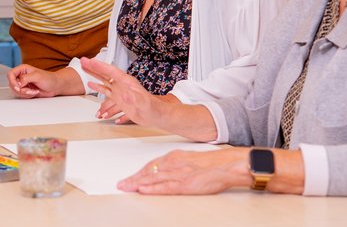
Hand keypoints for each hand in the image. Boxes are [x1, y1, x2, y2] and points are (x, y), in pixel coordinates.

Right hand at [7, 64, 61, 97]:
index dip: (12, 81)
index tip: (18, 87)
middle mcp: (21, 76)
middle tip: (29, 90)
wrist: (55, 86)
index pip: (10, 74)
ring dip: (25, 93)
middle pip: (12, 84)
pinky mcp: (25, 90)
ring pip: (16, 91)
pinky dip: (27, 96)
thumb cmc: (49, 78)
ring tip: (34, 91)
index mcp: (23, 69)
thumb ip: (26, 78)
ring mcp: (23, 84)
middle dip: (21, 90)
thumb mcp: (37, 76)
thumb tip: (18, 83)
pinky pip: (21, 95)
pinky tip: (34, 92)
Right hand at [80, 57, 163, 126]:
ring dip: (94, 76)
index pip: (110, 71)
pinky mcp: (120, 100)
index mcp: (126, 82)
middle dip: (94, 67)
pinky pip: (106, 93)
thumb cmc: (152, 107)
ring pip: (104, 82)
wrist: (155, 115)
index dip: (99, 66)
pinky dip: (98, 89)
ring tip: (85, 70)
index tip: (89, 61)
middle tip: (83, 61)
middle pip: (105, 74)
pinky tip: (92, 86)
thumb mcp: (145, 103)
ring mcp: (120, 92)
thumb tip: (130, 95)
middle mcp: (122, 85)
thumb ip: (137, 98)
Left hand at [117, 147, 250, 194]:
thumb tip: (166, 170)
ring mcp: (178, 174)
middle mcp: (173, 163)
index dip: (139, 172)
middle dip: (133, 178)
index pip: (151, 165)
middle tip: (122, 184)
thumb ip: (177, 164)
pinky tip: (143, 190)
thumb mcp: (189, 158)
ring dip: (137, 183)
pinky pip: (164, 187)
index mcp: (174, 156)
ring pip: (153, 178)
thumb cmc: (211, 163)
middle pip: (148, 171)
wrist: (225, 165)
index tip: (130, 177)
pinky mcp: (184, 184)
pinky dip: (152, 188)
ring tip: (126, 188)